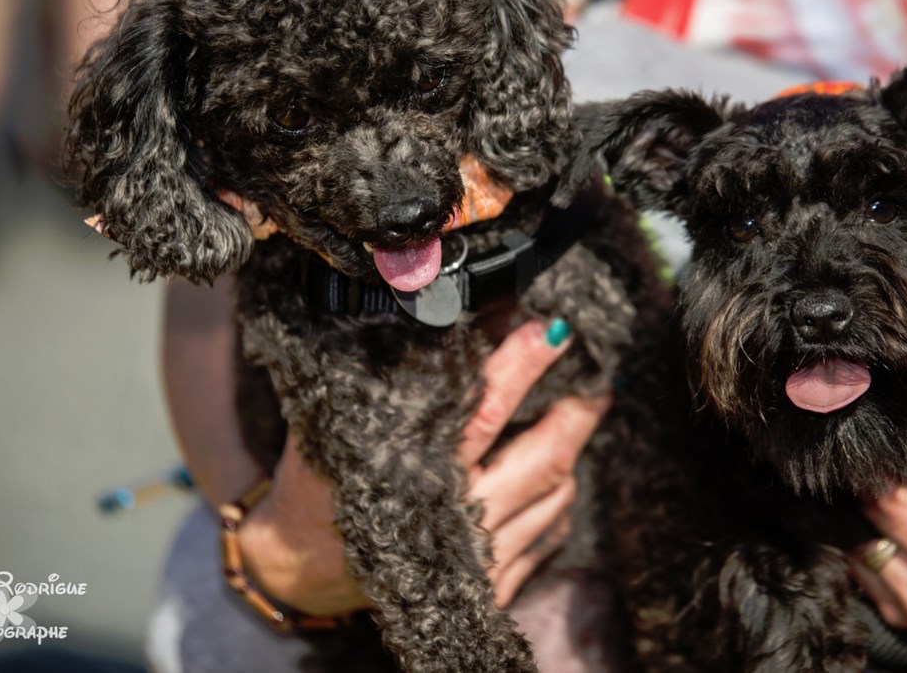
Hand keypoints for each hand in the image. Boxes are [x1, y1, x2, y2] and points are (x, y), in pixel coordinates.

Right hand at [237, 318, 605, 613]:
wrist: (306, 571)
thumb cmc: (323, 484)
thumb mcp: (346, 421)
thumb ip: (399, 377)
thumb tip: (463, 318)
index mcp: (416, 470)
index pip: (487, 408)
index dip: (525, 364)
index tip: (554, 328)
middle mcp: (458, 519)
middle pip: (544, 456)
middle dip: (579, 408)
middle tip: (600, 371)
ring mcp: (481, 561)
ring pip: (555, 493)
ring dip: (572, 448)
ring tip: (580, 409)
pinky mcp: (492, 588)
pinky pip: (549, 534)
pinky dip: (558, 497)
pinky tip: (555, 469)